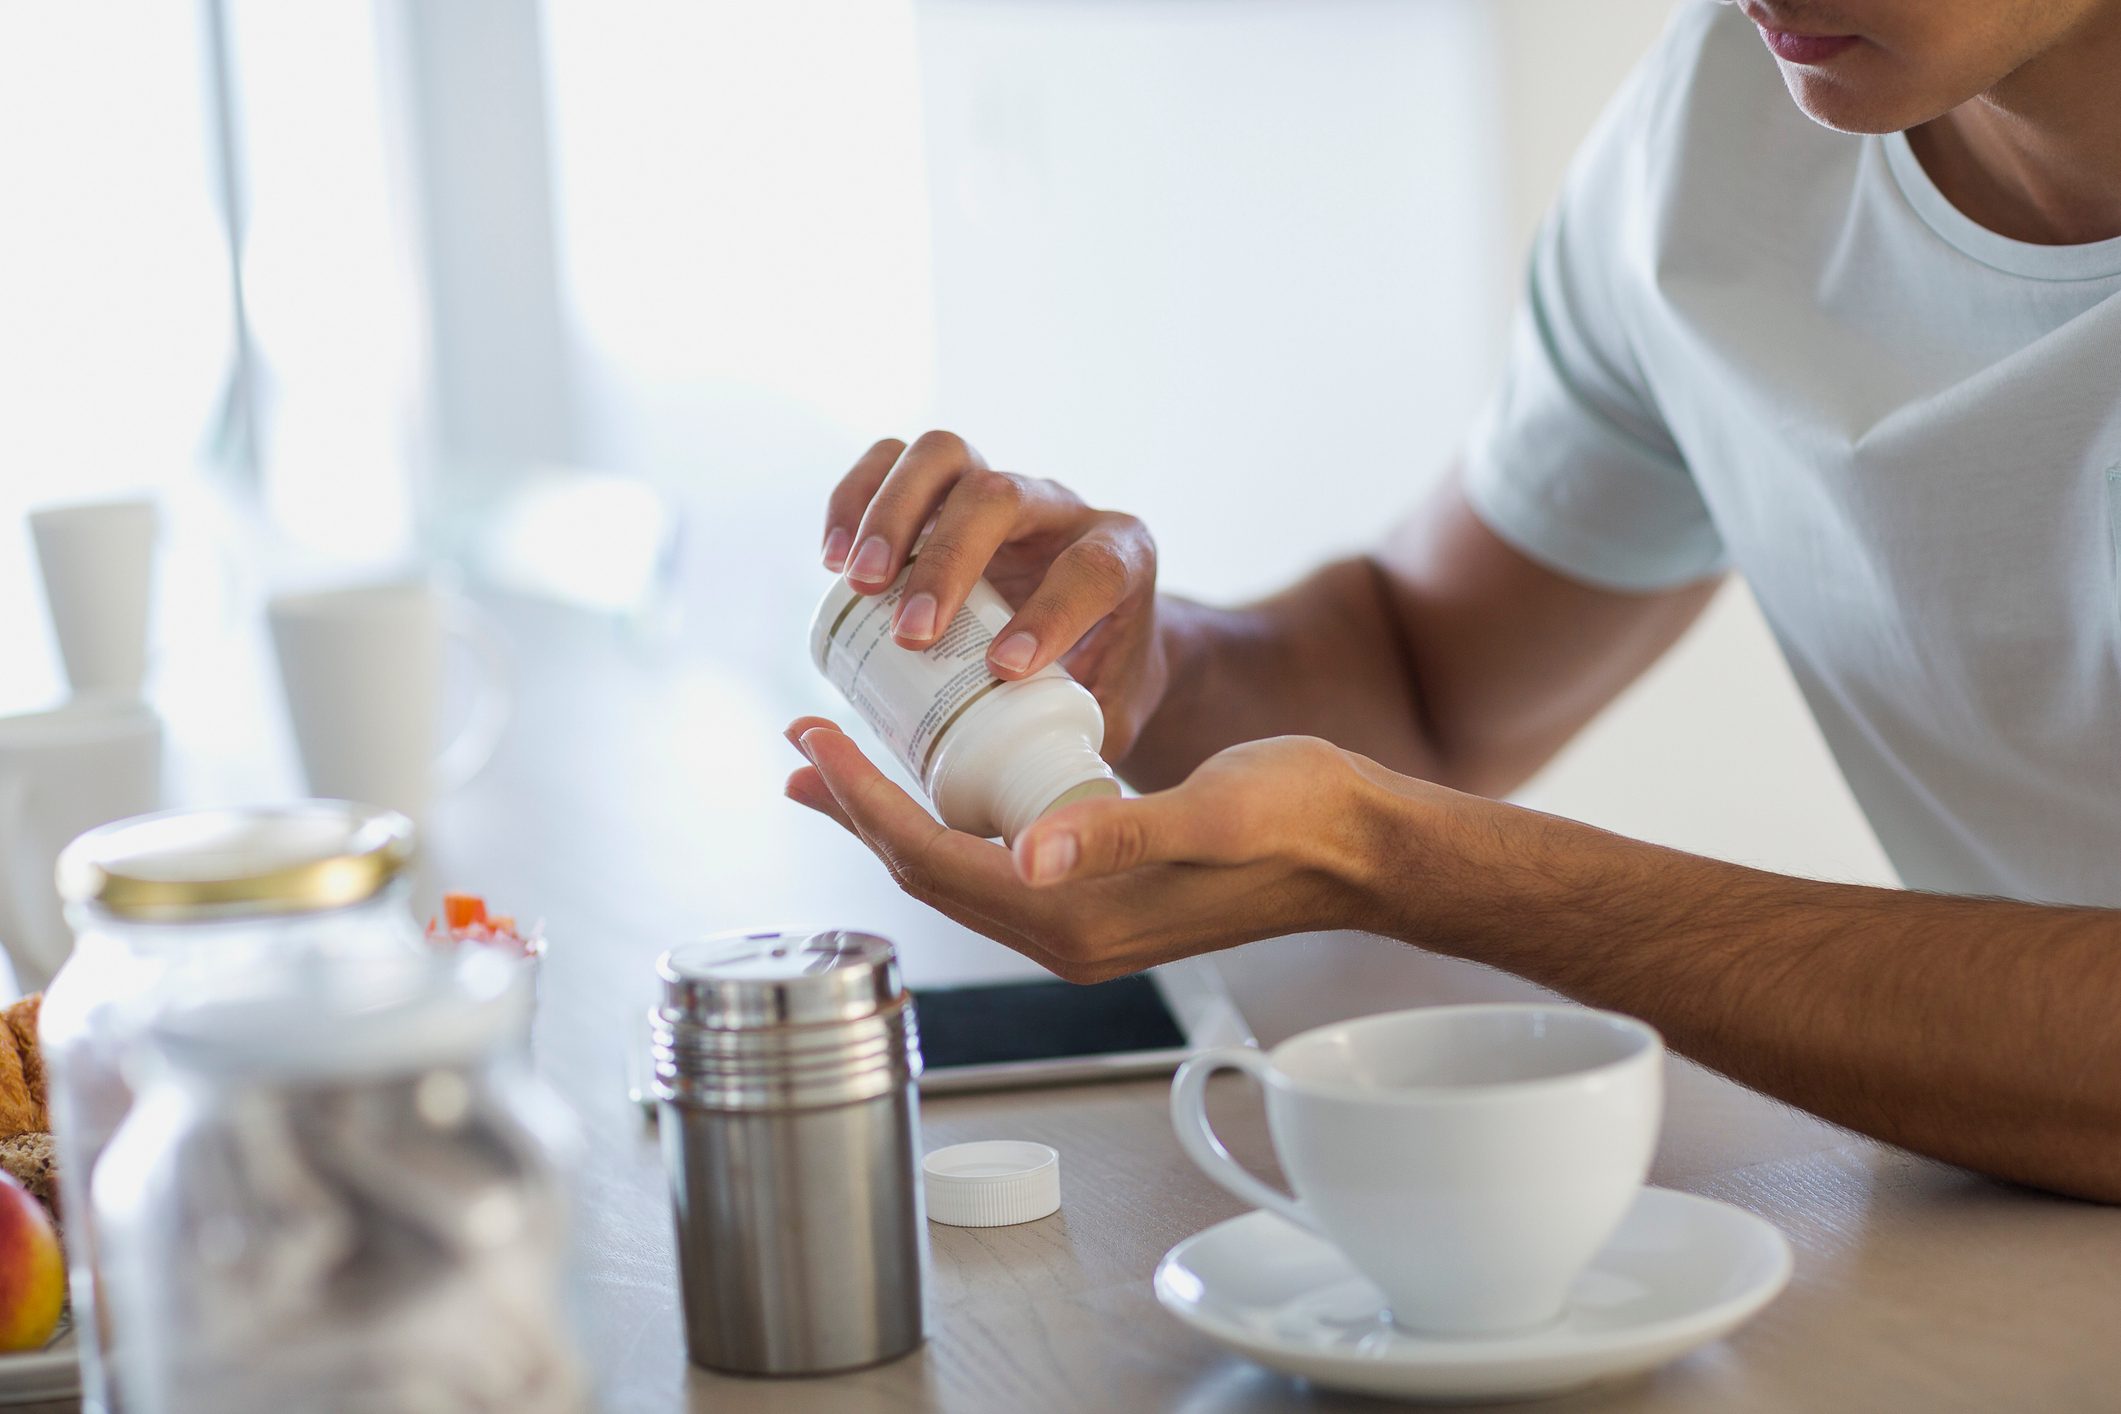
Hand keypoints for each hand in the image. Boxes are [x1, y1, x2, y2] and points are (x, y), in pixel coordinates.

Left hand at [782, 715, 1451, 980]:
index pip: (934, 858)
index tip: (811, 740)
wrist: (1362, 850)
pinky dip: (946, 822)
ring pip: (955, 870)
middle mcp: (1066, 935)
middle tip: (799, 747)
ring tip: (837, 770)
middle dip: (855, 809)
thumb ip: (1121, 833)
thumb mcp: (1214, 811)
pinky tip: (935, 787)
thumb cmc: (1301, 819)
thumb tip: (1031, 854)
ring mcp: (1080, 924)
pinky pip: (992, 865)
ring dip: (892, 816)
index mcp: (1079, 918)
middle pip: (926, 870)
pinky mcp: (1100, 901)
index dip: (862, 800)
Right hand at [820, 431, 1167, 761]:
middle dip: (949, 561)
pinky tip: (831, 557)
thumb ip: (1085, 751)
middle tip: (910, 635)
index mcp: (1122, 557)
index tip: (1003, 670)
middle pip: (1002, 495)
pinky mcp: (943, 489)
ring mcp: (998, 488)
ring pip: (944, 456)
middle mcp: (1061, 508)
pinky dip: (853, 496)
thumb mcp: (1114, 717)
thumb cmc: (1103, 684)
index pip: (1093, 567)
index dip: (1051, 613)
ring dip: (892, 514)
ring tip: (857, 584)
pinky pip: (893, 460)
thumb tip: (1037, 809)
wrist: (1094, 634)